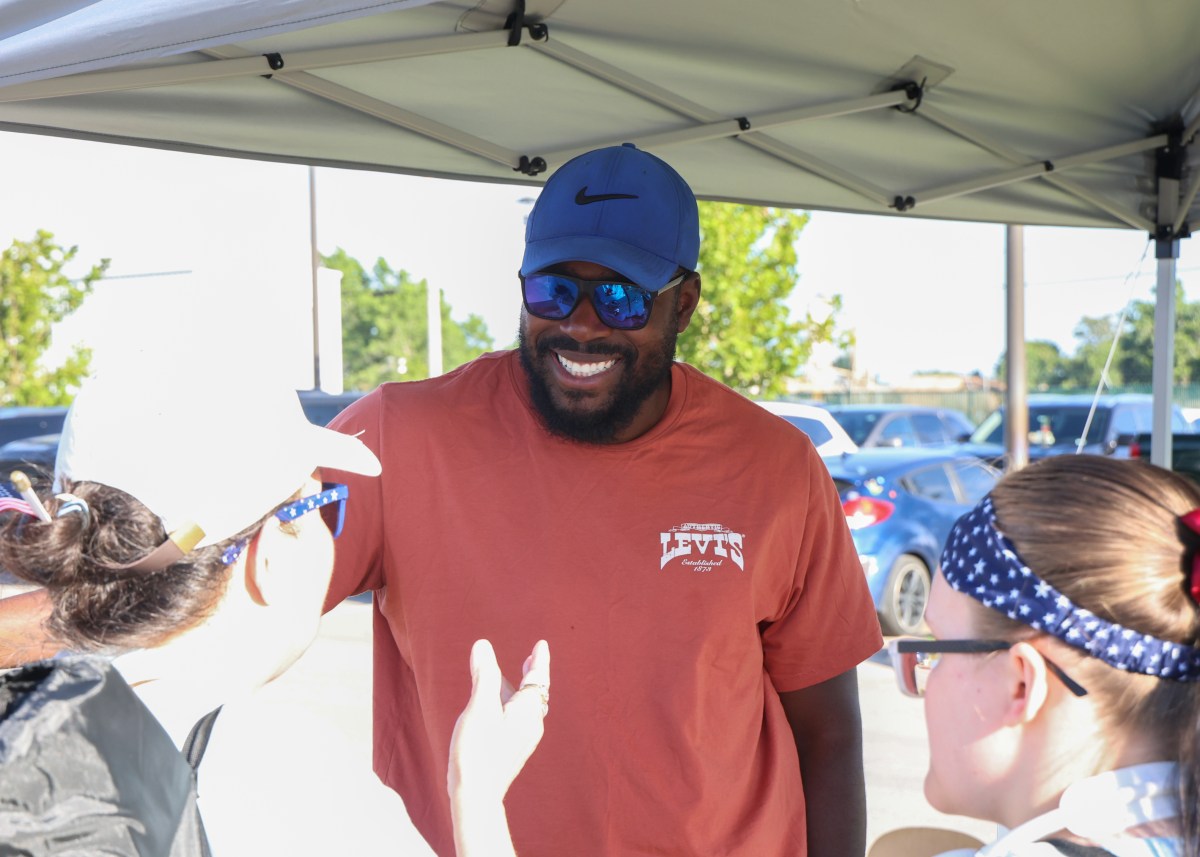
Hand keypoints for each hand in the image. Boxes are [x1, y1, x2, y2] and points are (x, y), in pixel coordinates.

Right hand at [447, 639, 549, 801]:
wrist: (476, 798)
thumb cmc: (478, 750)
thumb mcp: (480, 706)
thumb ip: (484, 675)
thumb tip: (483, 645)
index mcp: (528, 711)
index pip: (537, 678)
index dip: (539, 660)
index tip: (541, 644)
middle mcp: (531, 725)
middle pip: (534, 693)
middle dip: (531, 674)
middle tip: (530, 658)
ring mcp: (521, 740)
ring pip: (522, 707)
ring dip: (515, 689)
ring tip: (503, 677)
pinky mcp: (510, 751)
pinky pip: (514, 719)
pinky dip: (508, 705)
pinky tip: (493, 708)